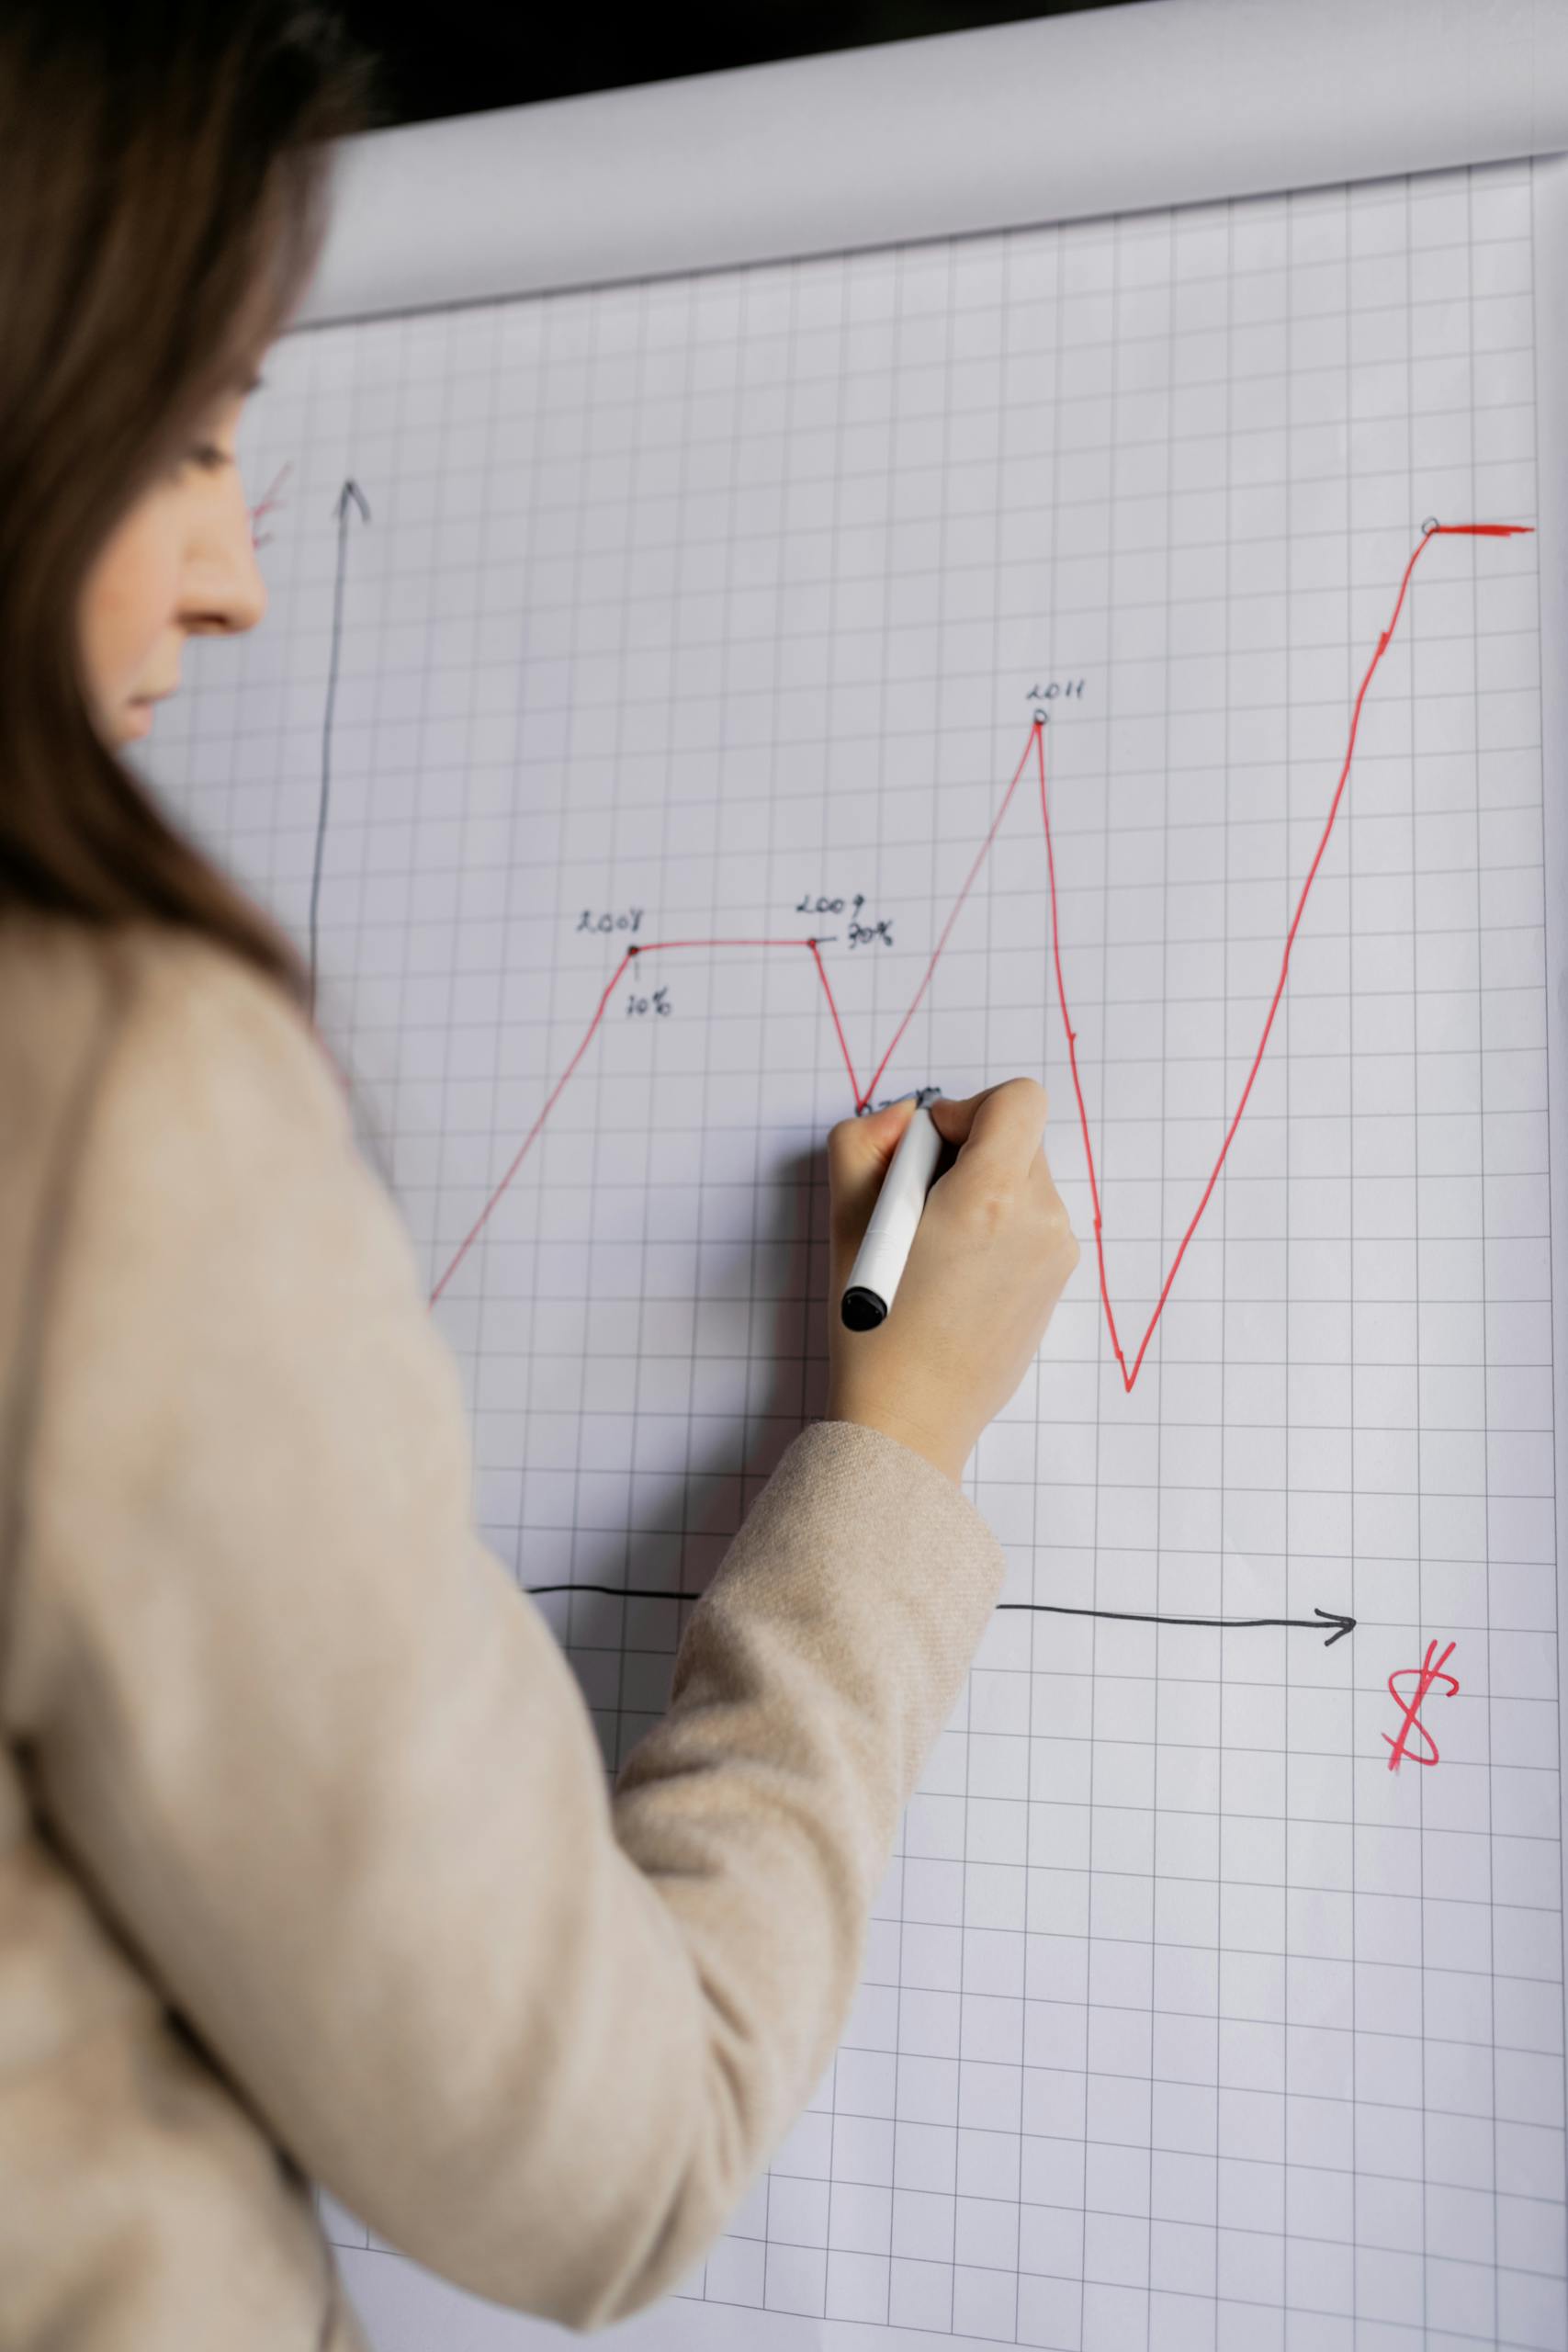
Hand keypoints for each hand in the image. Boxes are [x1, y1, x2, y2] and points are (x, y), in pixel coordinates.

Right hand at [825, 1080, 1078, 1483]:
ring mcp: (1057, 1254)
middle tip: (918, 1206)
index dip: (968, 1109)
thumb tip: (907, 1118)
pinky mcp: (1056, 1282)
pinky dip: (996, 1227)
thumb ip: (865, 1139)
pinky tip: (956, 1275)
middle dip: (967, 1155)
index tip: (932, 1150)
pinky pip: (1031, 1222)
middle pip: (1018, 1139)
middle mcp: (1040, 1220)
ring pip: (1024, 1181)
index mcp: (992, 1197)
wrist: (911, 1418)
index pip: (1019, 1100)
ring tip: (934, 1249)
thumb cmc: (875, 1327)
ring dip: (981, 1192)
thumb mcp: (846, 1218)